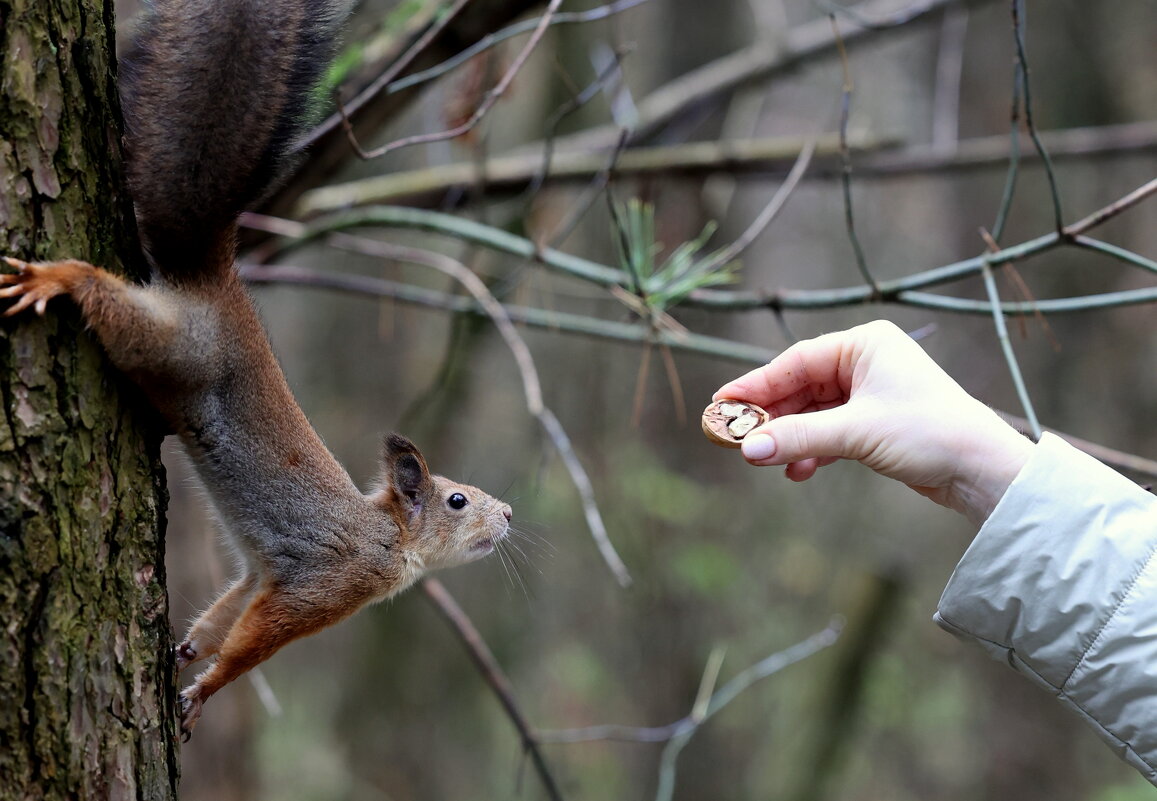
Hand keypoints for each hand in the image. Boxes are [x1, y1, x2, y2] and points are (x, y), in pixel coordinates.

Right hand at [712, 320, 1033, 524]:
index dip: (757, 385)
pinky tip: (796, 471)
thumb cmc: (930, 433)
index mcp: (864, 344)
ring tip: (762, 460)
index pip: (796, 362)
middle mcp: (866, 361)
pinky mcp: (875, 423)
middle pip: (800, 387)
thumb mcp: (856, 433)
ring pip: (813, 413)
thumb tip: (748, 449)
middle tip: (735, 437)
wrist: (982, 470)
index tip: (723, 404)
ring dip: (789, 438)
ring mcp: (871, 392)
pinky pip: (829, 432)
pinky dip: (811, 450)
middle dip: (771, 417)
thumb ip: (799, 438)